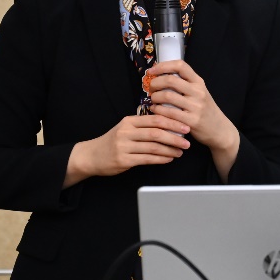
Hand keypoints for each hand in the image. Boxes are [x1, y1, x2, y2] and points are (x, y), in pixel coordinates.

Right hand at [64, 114, 190, 186]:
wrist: (92, 156)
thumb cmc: (113, 141)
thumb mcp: (125, 128)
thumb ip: (143, 126)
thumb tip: (168, 124)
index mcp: (129, 121)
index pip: (154, 119)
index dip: (172, 122)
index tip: (185, 126)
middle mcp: (126, 132)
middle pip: (156, 132)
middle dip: (174, 136)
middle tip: (187, 141)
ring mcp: (124, 146)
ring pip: (153, 147)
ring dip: (170, 149)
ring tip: (181, 151)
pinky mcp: (124, 160)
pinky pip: (147, 159)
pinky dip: (161, 159)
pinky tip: (169, 158)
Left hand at [146, 60, 240, 175]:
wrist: (219, 129)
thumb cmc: (204, 110)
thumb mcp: (199, 92)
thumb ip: (184, 84)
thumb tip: (161, 75)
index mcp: (199, 82)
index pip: (180, 65)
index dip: (163, 66)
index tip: (152, 70)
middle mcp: (198, 92)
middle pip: (170, 80)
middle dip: (155, 83)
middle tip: (151, 88)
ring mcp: (195, 106)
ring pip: (167, 96)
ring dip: (155, 97)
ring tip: (153, 100)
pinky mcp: (191, 121)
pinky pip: (169, 113)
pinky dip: (157, 110)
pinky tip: (155, 110)